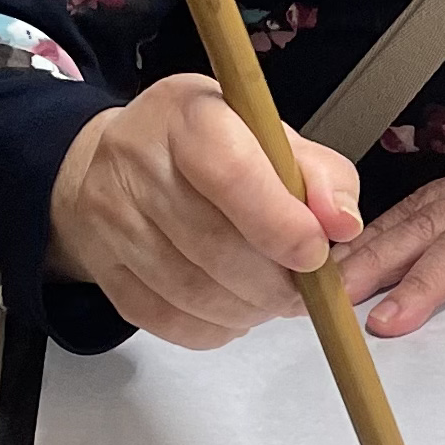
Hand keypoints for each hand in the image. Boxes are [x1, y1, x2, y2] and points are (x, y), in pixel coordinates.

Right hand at [47, 79, 362, 347]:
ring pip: (191, 291)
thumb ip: (319, 174)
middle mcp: (138, 161)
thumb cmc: (205, 146)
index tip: (314, 253)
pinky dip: (213, 327)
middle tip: (303, 290)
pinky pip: (165, 319)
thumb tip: (342, 224)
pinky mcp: (102, 267)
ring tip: (270, 298)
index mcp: (188, 116)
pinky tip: (233, 309)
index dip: (280, 224)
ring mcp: (112, 217)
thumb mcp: (268, 135)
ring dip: (248, 309)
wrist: (117, 161)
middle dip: (273, 282)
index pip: (231, 174)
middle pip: (213, 244)